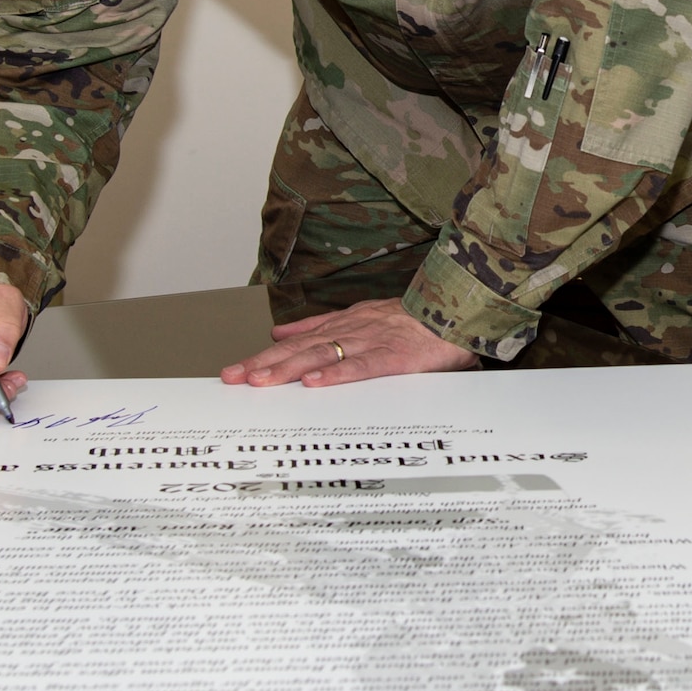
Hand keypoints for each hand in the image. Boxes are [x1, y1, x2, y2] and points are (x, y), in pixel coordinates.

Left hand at [221, 297, 477, 387]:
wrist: (457, 308)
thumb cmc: (414, 318)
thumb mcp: (361, 315)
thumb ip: (319, 324)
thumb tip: (279, 333)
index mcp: (343, 323)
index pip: (295, 342)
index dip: (263, 357)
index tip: (235, 371)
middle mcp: (352, 330)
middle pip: (300, 349)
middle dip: (264, 364)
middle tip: (234, 379)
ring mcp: (372, 341)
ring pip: (323, 355)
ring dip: (290, 368)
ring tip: (262, 382)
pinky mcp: (395, 355)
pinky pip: (362, 365)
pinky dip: (338, 373)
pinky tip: (316, 382)